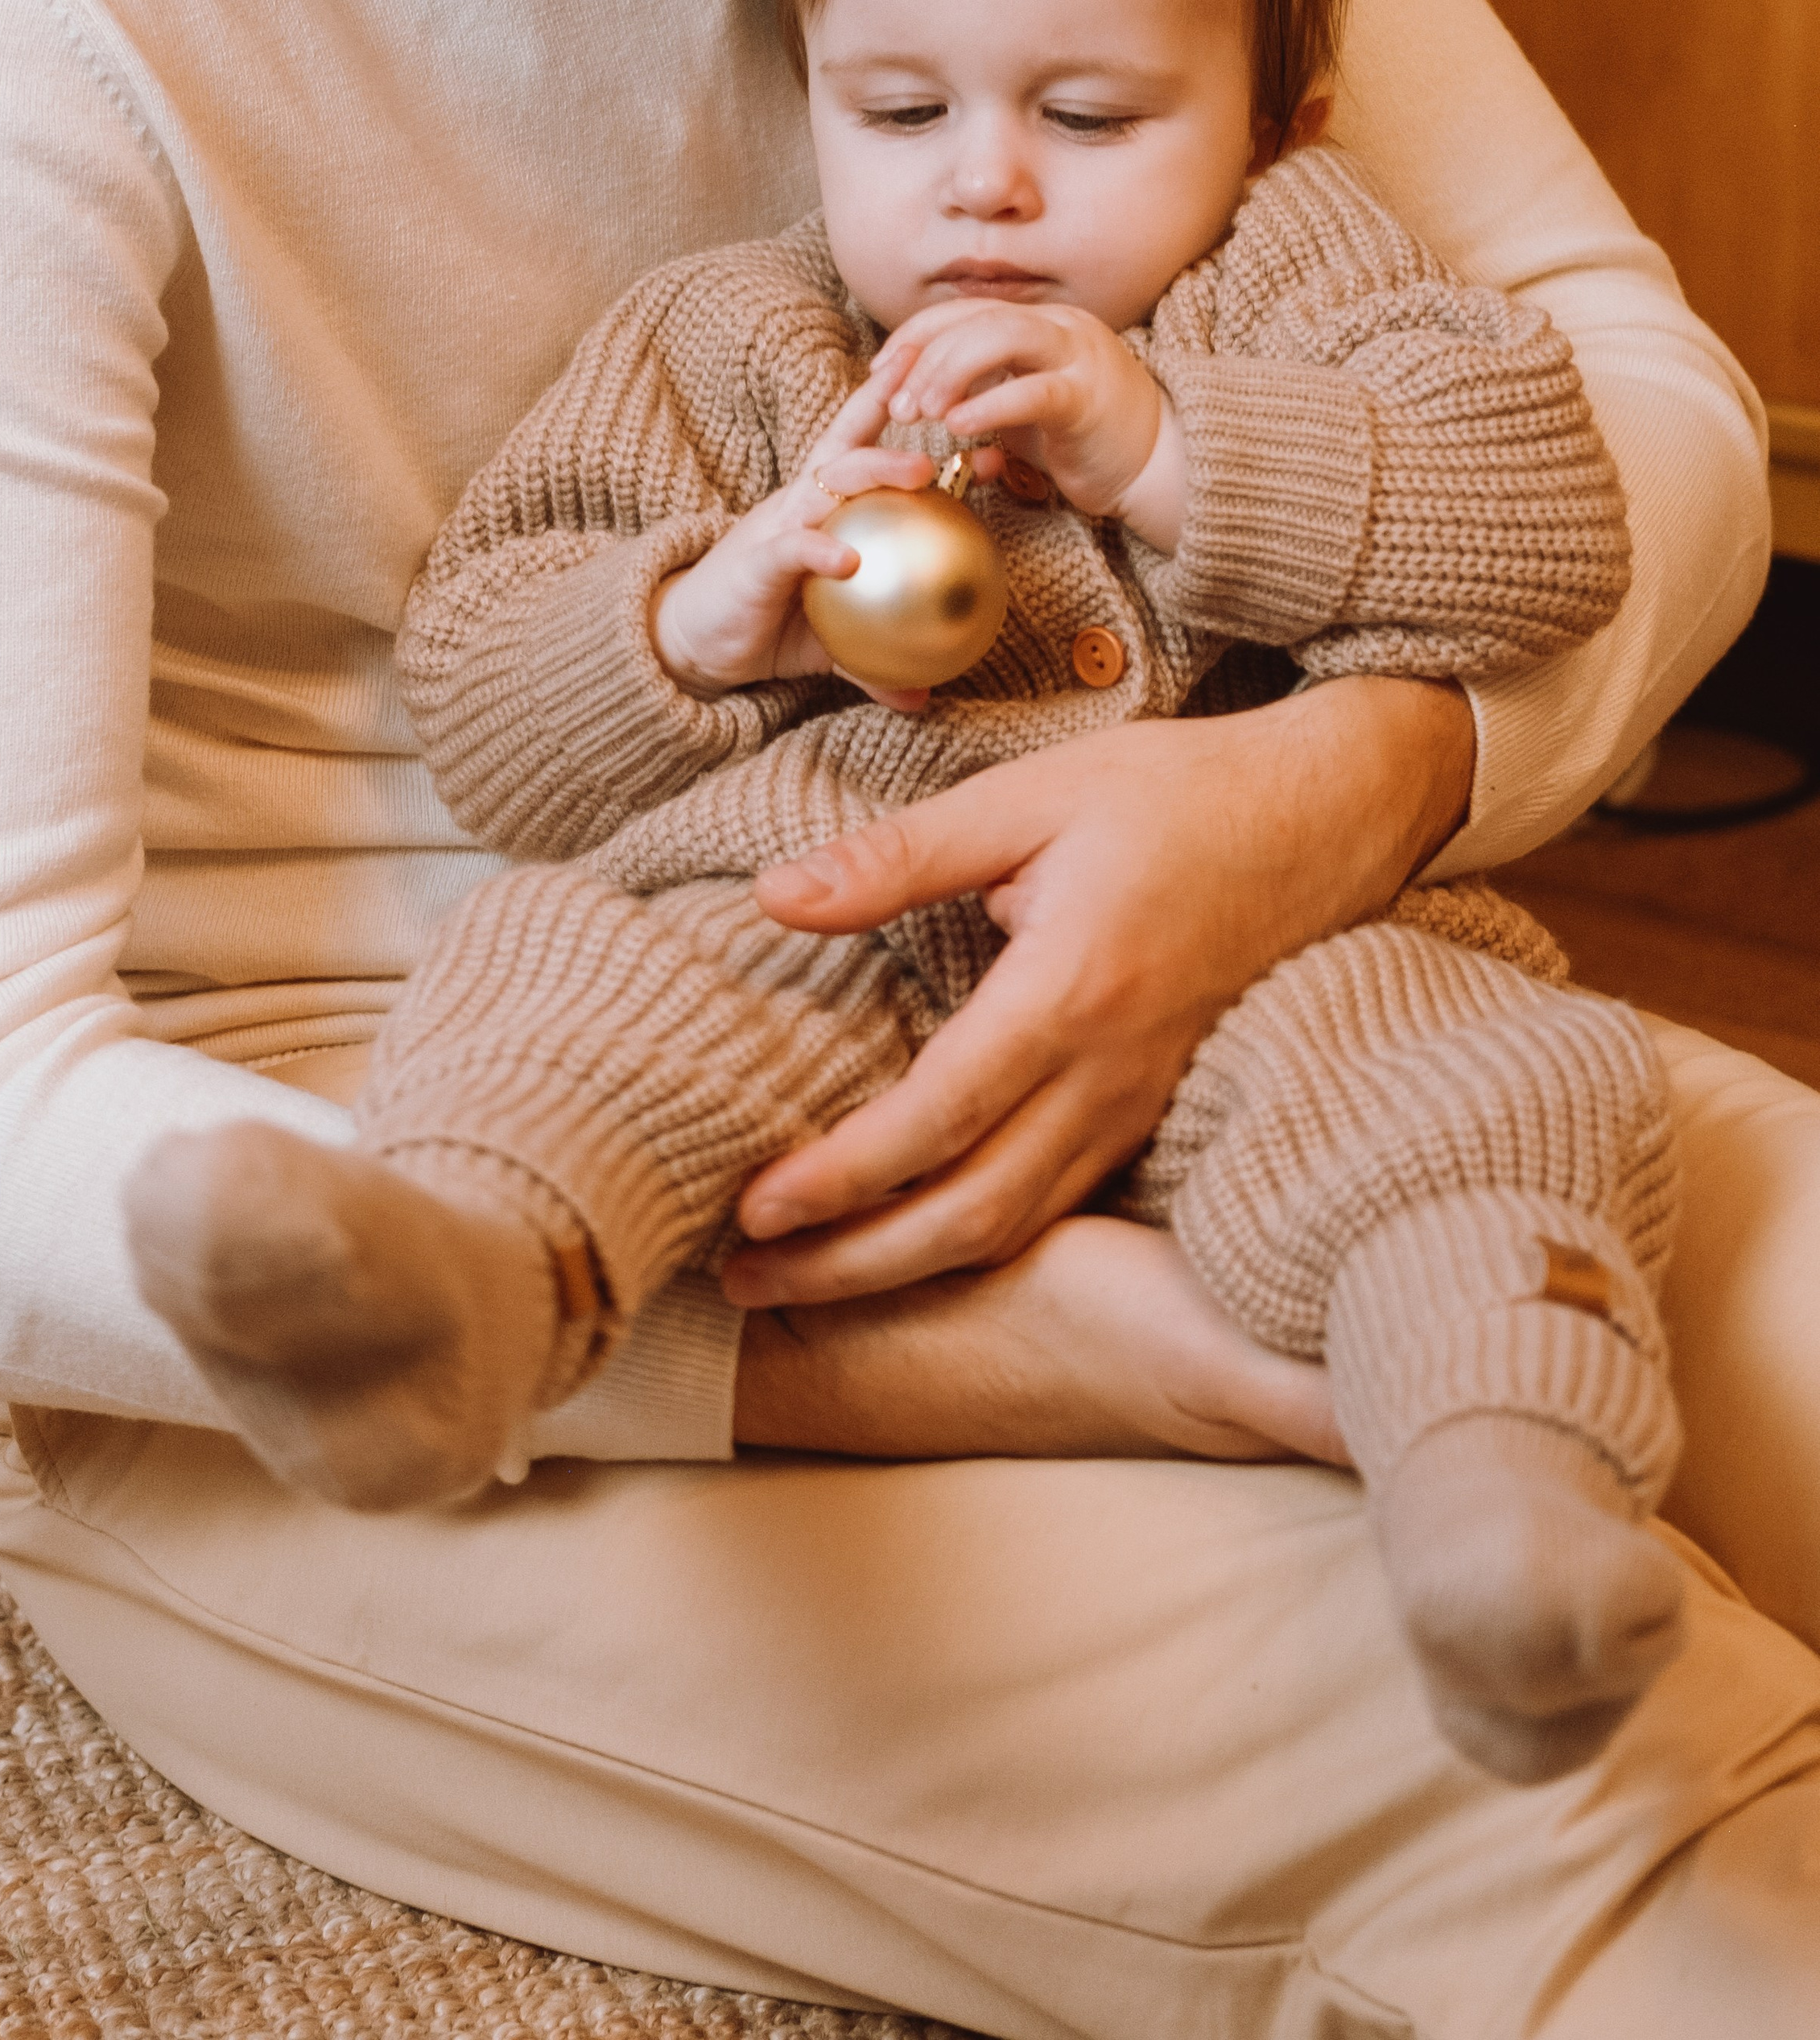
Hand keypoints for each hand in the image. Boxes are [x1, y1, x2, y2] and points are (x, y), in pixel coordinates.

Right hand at [650, 376, 934, 706]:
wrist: (690, 641)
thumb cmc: (764, 623)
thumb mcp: (830, 641)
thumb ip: (874, 661)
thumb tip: (922, 699)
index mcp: (822, 509)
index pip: (867, 452)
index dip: (911, 425)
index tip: (965, 415)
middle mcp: (802, 504)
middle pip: (852, 447)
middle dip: (897, 418)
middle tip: (953, 410)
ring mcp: (779, 527)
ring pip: (828, 481)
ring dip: (875, 469)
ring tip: (918, 471)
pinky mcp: (755, 560)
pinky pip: (792, 548)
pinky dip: (820, 548)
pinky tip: (848, 559)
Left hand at [722, 675, 1475, 1304]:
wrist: (1327, 815)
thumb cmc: (1177, 794)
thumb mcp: (1029, 796)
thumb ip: (901, 855)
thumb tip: (775, 896)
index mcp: (1071, 990)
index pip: (937, 1118)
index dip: (840, 1177)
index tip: (753, 1207)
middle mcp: (1111, 1071)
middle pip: (972, 1210)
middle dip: (852, 1262)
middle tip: (745, 1278)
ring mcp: (1143, 1101)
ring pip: (1019, 1223)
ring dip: (906, 1267)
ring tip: (806, 1278)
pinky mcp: (1158, 1108)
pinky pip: (1062, 1201)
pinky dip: (979, 1242)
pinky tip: (912, 1240)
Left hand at [874, 297, 1183, 542]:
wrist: (1157, 468)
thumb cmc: (1085, 439)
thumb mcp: (1025, 401)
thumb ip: (986, 382)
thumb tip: (921, 384)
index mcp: (1042, 323)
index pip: (964, 311)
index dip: (916, 336)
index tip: (882, 371)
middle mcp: (1061, 327)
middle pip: (975, 318)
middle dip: (924, 357)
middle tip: (894, 403)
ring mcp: (1079, 357)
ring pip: (1000, 338)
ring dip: (948, 372)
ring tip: (918, 412)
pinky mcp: (1089, 399)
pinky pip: (1031, 392)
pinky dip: (987, 405)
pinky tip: (955, 426)